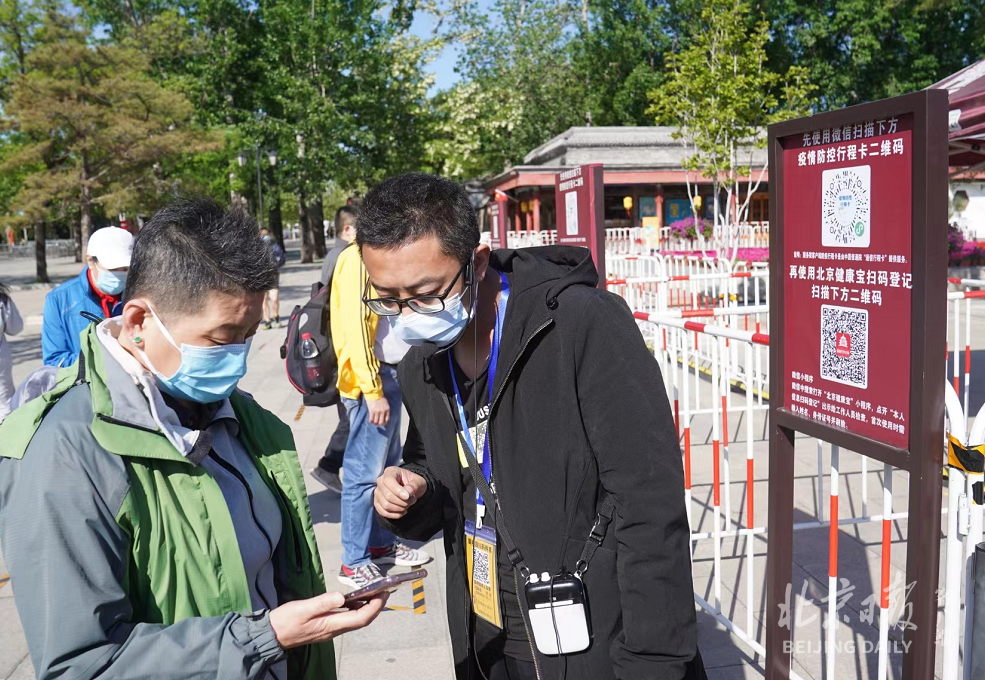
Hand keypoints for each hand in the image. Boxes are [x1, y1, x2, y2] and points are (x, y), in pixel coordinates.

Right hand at [269, 591, 387, 648]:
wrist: (272, 635)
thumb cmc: (285, 620)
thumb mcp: (302, 608)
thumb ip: (322, 602)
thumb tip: (341, 596)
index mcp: (330, 625)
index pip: (360, 618)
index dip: (374, 606)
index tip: (383, 593)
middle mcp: (334, 630)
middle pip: (361, 620)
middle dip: (375, 606)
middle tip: (384, 591)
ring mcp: (330, 630)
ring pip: (355, 620)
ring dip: (366, 608)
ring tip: (372, 593)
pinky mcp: (326, 627)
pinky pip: (346, 619)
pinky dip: (354, 609)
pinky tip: (353, 600)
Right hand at [366, 395, 389, 426]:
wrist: (374, 394)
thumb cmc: (380, 398)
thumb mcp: (386, 404)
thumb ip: (386, 410)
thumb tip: (384, 416)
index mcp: (387, 409)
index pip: (387, 419)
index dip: (384, 423)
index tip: (382, 423)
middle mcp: (382, 411)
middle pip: (381, 422)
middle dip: (379, 424)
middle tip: (377, 424)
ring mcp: (377, 412)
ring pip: (376, 422)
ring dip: (374, 423)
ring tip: (373, 422)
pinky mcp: (371, 411)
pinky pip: (371, 419)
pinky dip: (370, 421)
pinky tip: (370, 421)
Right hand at [375, 467, 426, 518]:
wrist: (411, 490)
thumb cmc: (414, 483)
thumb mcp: (419, 481)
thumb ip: (414, 485)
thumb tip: (408, 493)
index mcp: (390, 472)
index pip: (389, 481)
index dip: (398, 490)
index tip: (408, 496)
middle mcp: (380, 481)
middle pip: (387, 495)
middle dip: (402, 501)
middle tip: (413, 500)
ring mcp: (377, 492)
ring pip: (385, 505)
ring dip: (399, 508)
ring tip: (408, 505)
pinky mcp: (377, 502)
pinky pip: (382, 512)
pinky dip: (394, 514)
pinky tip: (403, 512)